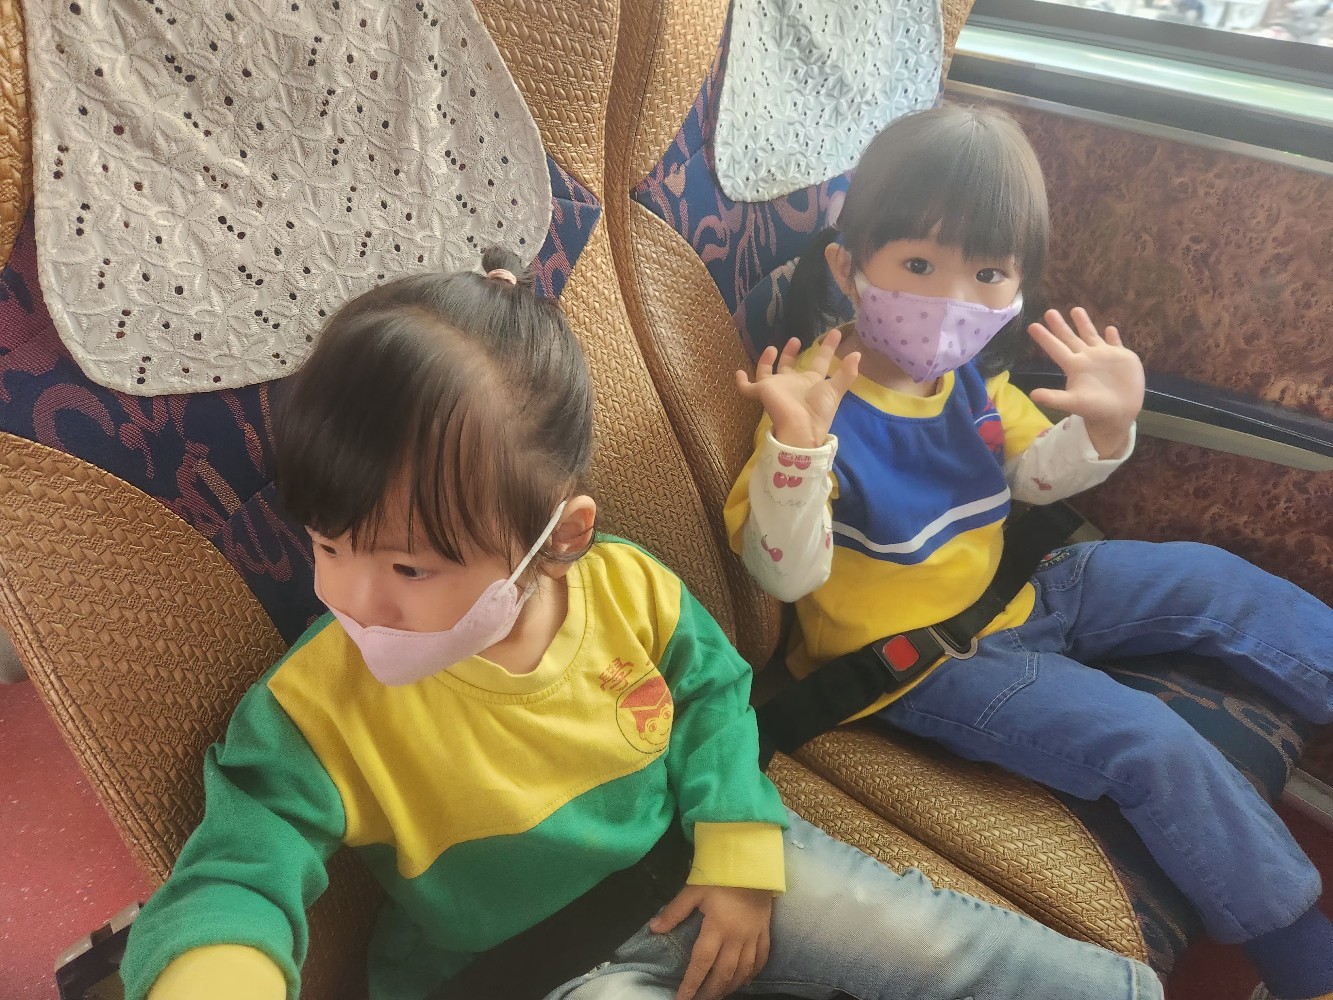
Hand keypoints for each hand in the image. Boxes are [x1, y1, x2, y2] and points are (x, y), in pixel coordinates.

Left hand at [649, 884, 772, 999]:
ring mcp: (753, 936)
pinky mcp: (764, 932)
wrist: (754, 863)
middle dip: (710, 992)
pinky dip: (752, 973)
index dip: (691, 984)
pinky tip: (744, 980)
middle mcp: (737, 937)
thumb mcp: (694, 890)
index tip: (681, 999)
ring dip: (730, 987)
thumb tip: (654, 928)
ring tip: (718, 995)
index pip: (701, 963)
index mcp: (717, 928)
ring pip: (743, 971)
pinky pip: (761, 959)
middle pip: (723, 974)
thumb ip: (674, 911)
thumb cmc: (722, 876)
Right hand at [735, 330, 859, 448]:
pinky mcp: (762, 392)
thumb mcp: (835, 390)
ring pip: (767, 372)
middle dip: (792, 352)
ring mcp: (776, 387)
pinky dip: (742, 382)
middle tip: (796, 339)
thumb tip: (857, 354)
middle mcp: (793, 383)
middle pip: (790, 366)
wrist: (801, 428)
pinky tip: (738, 373)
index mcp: (811, 382)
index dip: (827, 348)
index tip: (835, 333)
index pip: (820, 361)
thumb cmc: (818, 411)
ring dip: (767, 360)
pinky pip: (748, 388)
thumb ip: (846, 373)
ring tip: (771, 347)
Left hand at [1027, 308, 1144, 458]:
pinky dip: (1113, 336)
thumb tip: (1032, 395)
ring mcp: (1104, 357)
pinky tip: (1110, 328)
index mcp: (1074, 366)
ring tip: (1076, 309)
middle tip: (1049, 311)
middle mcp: (1086, 358)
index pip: (1056, 348)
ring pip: (1091, 335)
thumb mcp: (1073, 402)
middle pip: (1070, 338)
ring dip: (1084, 323)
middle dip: (1060, 325)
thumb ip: (1054, 398)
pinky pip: (1116, 343)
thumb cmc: (1094, 409)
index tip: (1032, 326)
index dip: (1045, 337)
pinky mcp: (1122, 358)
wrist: (1118, 415)